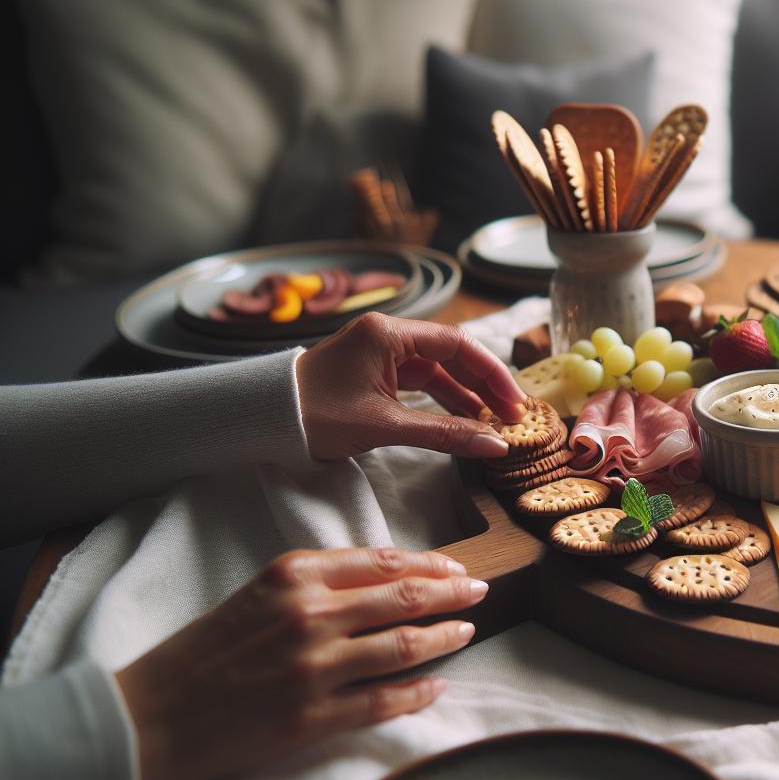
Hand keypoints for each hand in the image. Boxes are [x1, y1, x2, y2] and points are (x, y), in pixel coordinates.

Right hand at [115, 547, 485, 779]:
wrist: (152, 715)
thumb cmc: (203, 651)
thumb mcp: (258, 593)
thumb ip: (317, 582)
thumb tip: (385, 577)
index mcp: (294, 575)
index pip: (383, 561)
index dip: (429, 562)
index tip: (454, 565)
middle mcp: (309, 615)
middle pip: (405, 597)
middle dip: (452, 591)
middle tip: (478, 590)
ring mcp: (315, 668)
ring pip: (403, 646)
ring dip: (444, 638)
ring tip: (466, 631)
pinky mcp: (313, 716)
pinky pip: (384, 702)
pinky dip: (418, 693)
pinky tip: (437, 686)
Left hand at [295, 312, 527, 459]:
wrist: (262, 421)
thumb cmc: (313, 415)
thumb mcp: (383, 426)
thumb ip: (444, 434)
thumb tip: (495, 445)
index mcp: (389, 333)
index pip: (458, 345)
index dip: (492, 373)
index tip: (515, 403)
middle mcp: (387, 335)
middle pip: (452, 355)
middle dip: (484, 386)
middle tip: (512, 417)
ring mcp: (380, 353)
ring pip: (438, 370)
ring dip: (467, 396)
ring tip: (493, 424)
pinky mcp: (374, 372)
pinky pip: (420, 382)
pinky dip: (443, 400)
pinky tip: (463, 420)